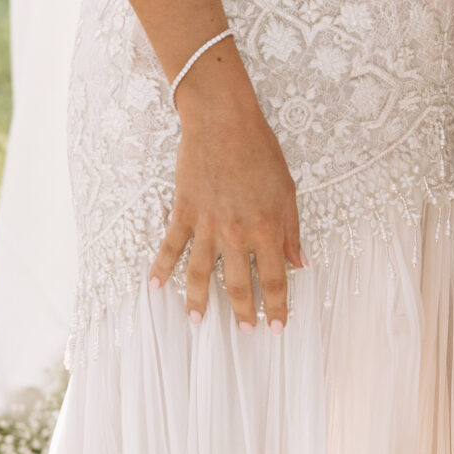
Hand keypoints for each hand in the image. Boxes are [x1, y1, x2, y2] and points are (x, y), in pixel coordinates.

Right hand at [149, 44, 303, 326]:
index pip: (275, 278)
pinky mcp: (185, 212)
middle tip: (245, 331)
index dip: (278, 306)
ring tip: (196, 321)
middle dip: (244, 312)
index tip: (278, 326)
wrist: (223, 121)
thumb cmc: (260, 151)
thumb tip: (299, 262)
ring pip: (201, 274)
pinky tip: (154, 286)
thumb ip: (291, 230)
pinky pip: (171, 246)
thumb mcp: (287, 191)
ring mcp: (207, 225)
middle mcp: (236, 233)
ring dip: (198, 300)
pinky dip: (161, 267)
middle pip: (240, 284)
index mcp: (266, 228)